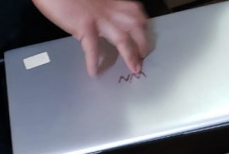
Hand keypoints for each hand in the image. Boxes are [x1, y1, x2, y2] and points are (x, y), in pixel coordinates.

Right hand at [32, 0, 148, 75]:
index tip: (144, 35)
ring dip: (130, 55)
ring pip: (122, 38)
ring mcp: (97, 17)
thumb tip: (99, 19)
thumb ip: (99, 7)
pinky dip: (93, 61)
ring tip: (134, 68)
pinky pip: (92, 47)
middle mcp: (108, 8)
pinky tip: (94, 72)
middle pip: (135, 26)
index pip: (135, 12)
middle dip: (142, 42)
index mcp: (111, 0)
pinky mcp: (83, 25)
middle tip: (143, 57)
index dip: (142, 25)